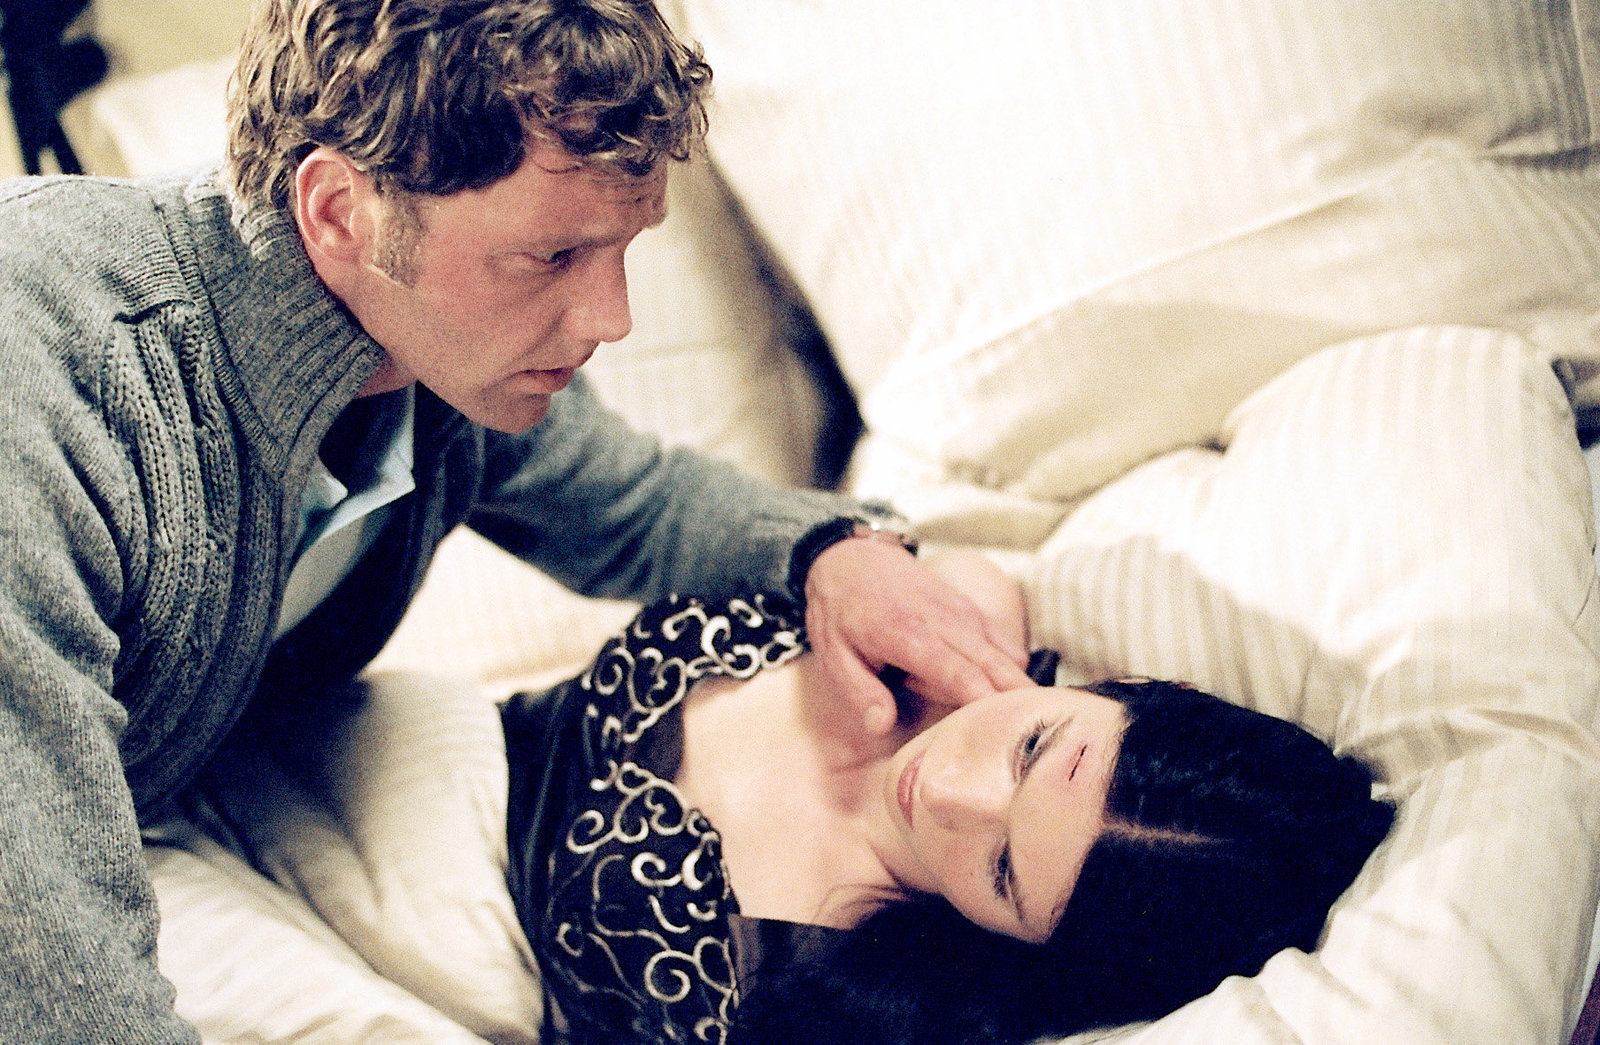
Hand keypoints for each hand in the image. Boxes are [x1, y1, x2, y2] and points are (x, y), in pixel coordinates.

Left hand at [801, 537, 1030, 753]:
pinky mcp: (975, 612)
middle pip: (998, 670)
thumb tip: (882, 727)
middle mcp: (947, 622)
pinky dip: (1005, 673)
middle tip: (1000, 738)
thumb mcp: (833, 655)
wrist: (853, 558)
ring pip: (1008, 661)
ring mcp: (966, 614)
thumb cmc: (841, 613)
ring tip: (966, 705)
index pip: (961, 676)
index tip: (995, 735)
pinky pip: (1008, 649)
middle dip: (1011, 707)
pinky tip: (977, 687)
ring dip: (1003, 692)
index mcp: (909, 635)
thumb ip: (859, 693)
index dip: (984, 706)